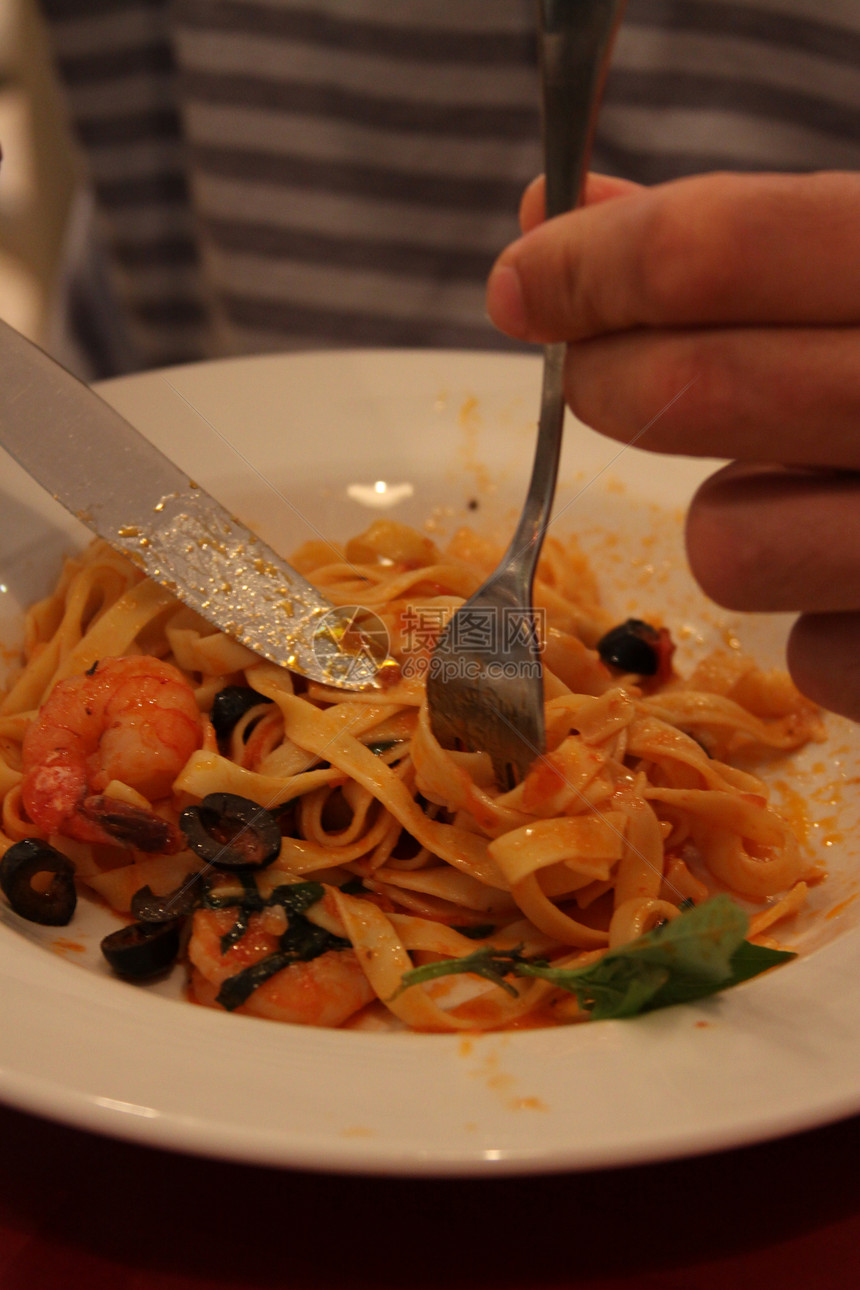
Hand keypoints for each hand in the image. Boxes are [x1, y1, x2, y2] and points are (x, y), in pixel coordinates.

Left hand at [487, 170, 859, 720]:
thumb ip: (746, 241)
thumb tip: (557, 209)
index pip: (725, 248)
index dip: (595, 262)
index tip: (523, 279)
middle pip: (694, 392)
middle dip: (613, 380)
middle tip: (603, 371)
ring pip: (726, 547)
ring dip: (741, 514)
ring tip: (818, 485)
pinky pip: (809, 652)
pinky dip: (822, 612)